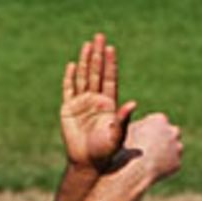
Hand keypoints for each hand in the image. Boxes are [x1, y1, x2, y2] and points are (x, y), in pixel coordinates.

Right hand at [61, 33, 135, 171]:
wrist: (88, 163)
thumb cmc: (105, 152)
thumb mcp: (117, 135)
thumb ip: (124, 119)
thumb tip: (134, 102)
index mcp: (108, 104)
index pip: (109, 79)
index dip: (110, 64)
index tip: (111, 48)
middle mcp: (95, 101)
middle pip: (96, 73)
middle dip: (98, 55)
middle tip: (100, 36)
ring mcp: (81, 104)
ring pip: (83, 77)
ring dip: (85, 61)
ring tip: (87, 44)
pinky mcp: (68, 109)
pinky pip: (68, 90)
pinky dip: (70, 78)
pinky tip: (73, 65)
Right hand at [121, 112, 183, 183]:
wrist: (134, 171)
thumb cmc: (127, 148)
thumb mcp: (126, 128)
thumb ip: (131, 117)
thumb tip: (133, 104)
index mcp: (160, 119)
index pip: (160, 123)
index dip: (152, 131)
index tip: (145, 138)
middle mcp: (173, 131)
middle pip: (171, 133)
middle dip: (165, 139)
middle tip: (152, 149)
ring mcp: (177, 147)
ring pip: (175, 148)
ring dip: (168, 151)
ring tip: (154, 159)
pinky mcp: (177, 162)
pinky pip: (173, 163)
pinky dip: (167, 165)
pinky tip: (156, 168)